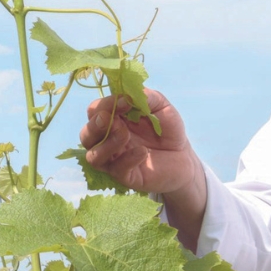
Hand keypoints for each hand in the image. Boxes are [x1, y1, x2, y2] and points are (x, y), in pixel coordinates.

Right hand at [78, 90, 206, 248]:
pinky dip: (127, 159)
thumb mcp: (161, 106)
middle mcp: (108, 139)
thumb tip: (128, 94)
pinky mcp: (126, 176)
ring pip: (93, 156)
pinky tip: (142, 152)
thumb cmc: (168, 129)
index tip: (126, 101)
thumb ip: (146, 97)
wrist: (184, 157)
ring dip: (107, 144)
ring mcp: (115, 159)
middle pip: (86, 135)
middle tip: (113, 120)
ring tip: (126, 135)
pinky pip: (116, 170)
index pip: (95, 111)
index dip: (106, 104)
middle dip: (95, 126)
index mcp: (113, 119)